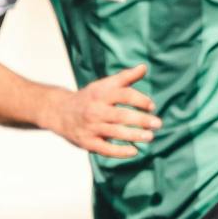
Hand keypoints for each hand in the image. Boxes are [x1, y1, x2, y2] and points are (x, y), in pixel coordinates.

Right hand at [45, 65, 160, 158]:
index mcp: (100, 94)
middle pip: (121, 115)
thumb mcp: (103, 85)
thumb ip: (125, 77)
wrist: (59, 112)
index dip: (139, 100)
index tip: (152, 106)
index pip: (123, 94)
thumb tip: (144, 66)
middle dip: (141, 120)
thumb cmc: (89, 98)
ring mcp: (91, 127)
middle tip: (158, 124)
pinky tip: (134, 151)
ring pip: (115, 132)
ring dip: (134, 135)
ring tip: (150, 137)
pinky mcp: (87, 142)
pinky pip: (106, 149)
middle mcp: (95, 110)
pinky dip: (120, 151)